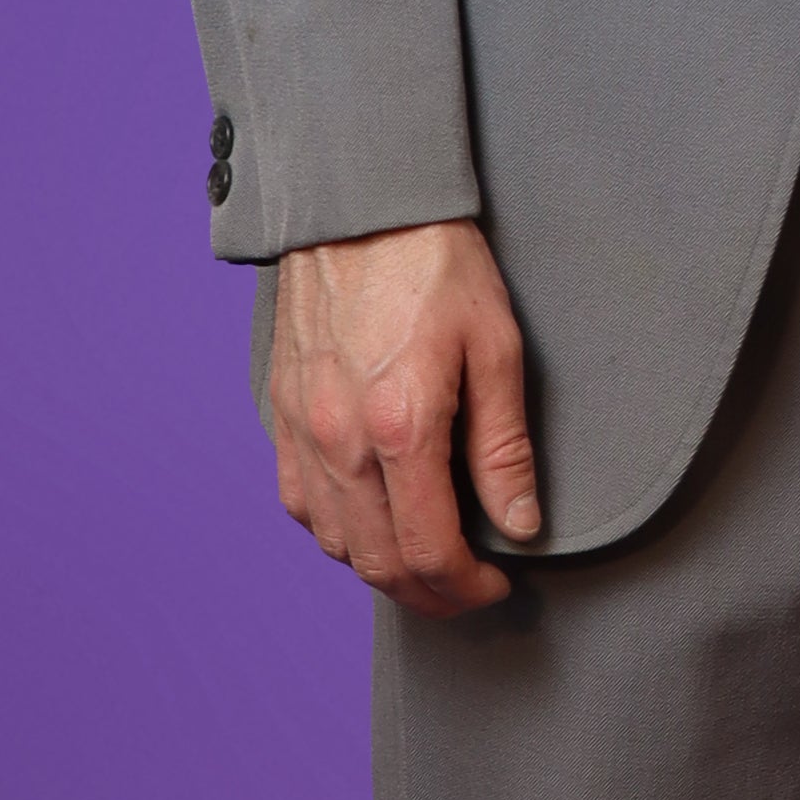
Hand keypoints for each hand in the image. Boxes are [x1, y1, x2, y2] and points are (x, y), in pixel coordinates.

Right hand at [262, 220, 541, 613]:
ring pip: (334, 543)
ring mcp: (301, 429)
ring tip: (427, 559)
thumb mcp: (495, 348)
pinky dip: (337, 532)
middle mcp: (339, 441)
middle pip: (378, 563)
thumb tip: (519, 524)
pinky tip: (370, 521)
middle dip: (429, 594)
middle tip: (468, 588)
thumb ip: (504, 448)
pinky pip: (299, 503)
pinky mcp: (279, 412)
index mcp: (400, 428)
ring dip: (382, 568)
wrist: (357, 204)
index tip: (496, 583)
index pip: (429, 552)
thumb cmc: (433, 264)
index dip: (467, 588)